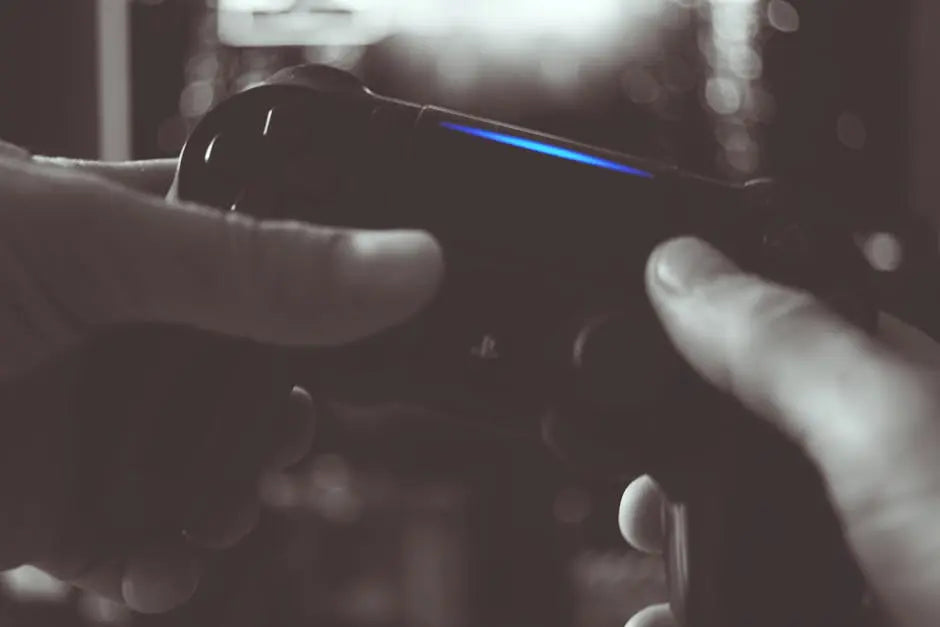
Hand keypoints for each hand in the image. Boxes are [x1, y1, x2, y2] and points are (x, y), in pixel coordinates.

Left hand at [0, 142, 442, 612]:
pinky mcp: (49, 505)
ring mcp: (86, 418)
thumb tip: (405, 263)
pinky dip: (166, 568)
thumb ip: (248, 265)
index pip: (265, 251)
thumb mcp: (83, 252)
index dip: (325, 294)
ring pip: (208, 468)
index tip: (371, 335)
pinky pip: (145, 542)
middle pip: (251, 375)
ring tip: (208, 521)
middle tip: (280, 440)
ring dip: (226, 505)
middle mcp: (117, 325)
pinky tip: (149, 568)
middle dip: (276, 422)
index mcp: (128, 234)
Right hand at [619, 237, 939, 626]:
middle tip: (634, 465)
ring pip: (735, 525)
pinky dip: (686, 603)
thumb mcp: (891, 436)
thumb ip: (789, 344)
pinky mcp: (833, 605)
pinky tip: (665, 615)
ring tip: (637, 539)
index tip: (629, 334)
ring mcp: (860, 554)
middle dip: (668, 447)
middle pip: (742, 433)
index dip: (698, 325)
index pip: (782, 327)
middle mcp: (878, 474)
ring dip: (667, 533)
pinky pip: (739, 594)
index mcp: (896, 398)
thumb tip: (684, 268)